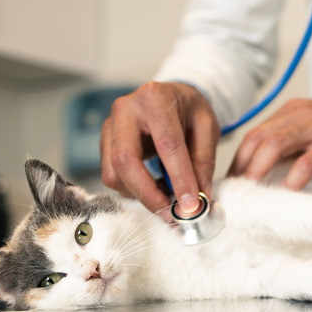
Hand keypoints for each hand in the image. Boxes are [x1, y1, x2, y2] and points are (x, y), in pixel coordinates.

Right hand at [100, 82, 219, 216]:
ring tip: (167, 196)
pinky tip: (154, 186)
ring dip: (140, 194)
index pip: (167, 145)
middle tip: (171, 214)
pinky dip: (133, 189)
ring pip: (113, 173)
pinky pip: (112, 175)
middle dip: (148, 194)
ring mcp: (109, 125)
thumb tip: (201, 199)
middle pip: (125, 160)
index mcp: (155, 98)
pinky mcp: (104, 142)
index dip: (180, 178)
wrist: (170, 97)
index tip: (191, 205)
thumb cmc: (189, 109)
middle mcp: (126, 109)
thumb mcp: (207, 128)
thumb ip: (203, 162)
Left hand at [229, 98, 311, 189]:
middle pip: (257, 139)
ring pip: (274, 146)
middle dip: (240, 168)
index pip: (253, 134)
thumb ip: (293, 144)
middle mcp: (300, 114)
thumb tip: (266, 173)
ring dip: (257, 172)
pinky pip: (307, 161)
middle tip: (234, 194)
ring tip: (250, 194)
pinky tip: (286, 193)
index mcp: (292, 111)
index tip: (231, 184)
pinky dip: (293, 178)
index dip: (238, 160)